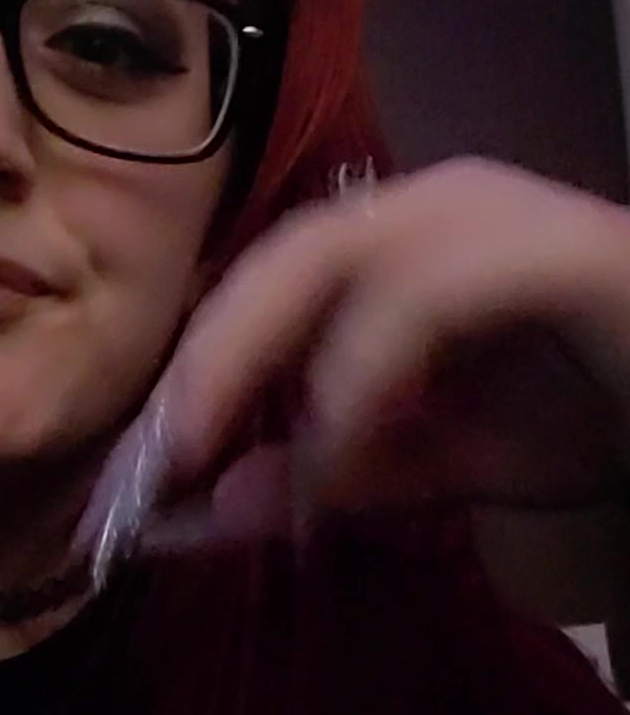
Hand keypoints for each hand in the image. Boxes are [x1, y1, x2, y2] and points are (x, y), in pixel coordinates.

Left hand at [76, 158, 629, 579]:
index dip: (190, 380)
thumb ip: (343, 474)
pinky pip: (428, 293)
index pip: (263, 290)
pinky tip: (336, 449)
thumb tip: (215, 507)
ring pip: (334, 255)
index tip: (131, 483)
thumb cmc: (601, 417)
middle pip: (279, 260)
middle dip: (202, 367)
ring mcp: (499, 215)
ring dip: (259, 362)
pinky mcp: (558, 250)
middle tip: (151, 470)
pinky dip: (365, 371)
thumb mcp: (447, 463)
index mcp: (402, 245)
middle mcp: (440, 207)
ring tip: (217, 463)